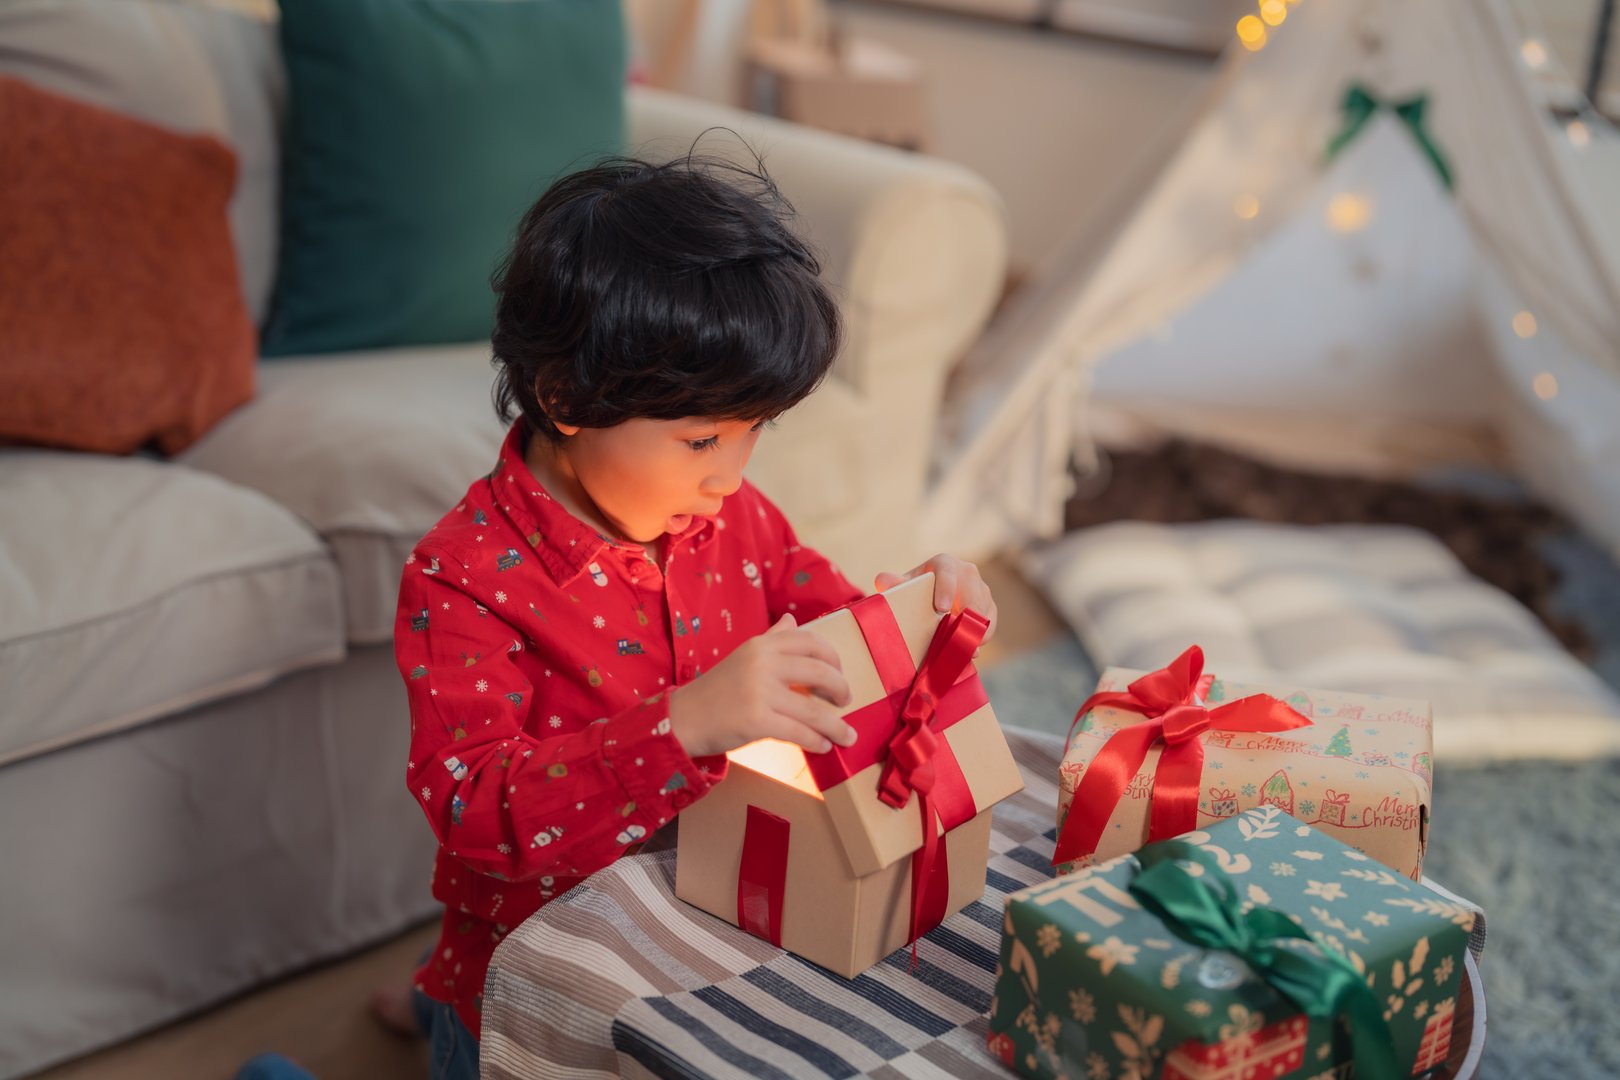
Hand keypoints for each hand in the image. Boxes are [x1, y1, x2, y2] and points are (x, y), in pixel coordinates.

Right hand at [667, 613, 856, 757]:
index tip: (839, 672)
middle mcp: (763, 662)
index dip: (833, 658)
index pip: (810, 642)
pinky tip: (823, 746)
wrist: (684, 718)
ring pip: (814, 710)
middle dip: (840, 688)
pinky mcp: (757, 720)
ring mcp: (760, 691)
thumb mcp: (743, 657)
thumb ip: (771, 639)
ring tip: (847, 736)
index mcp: (762, 644)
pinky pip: (799, 732)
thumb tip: (792, 620)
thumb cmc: (717, 690)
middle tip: (846, 701)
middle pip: (820, 672)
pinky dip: (816, 741)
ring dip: (837, 726)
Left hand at [874, 553, 997, 645]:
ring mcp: (981, 589)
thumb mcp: (903, 588)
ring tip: (960, 648)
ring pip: (982, 609)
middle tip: (954, 637)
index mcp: (944, 563)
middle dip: (964, 616)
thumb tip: (883, 580)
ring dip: (972, 630)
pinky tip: (969, 649)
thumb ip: (893, 583)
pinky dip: (981, 637)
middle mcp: (967, 572)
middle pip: (971, 592)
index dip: (946, 589)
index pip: (947, 572)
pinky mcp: (989, 606)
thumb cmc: (914, 592)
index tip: (942, 609)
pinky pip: (989, 622)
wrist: (928, 599)